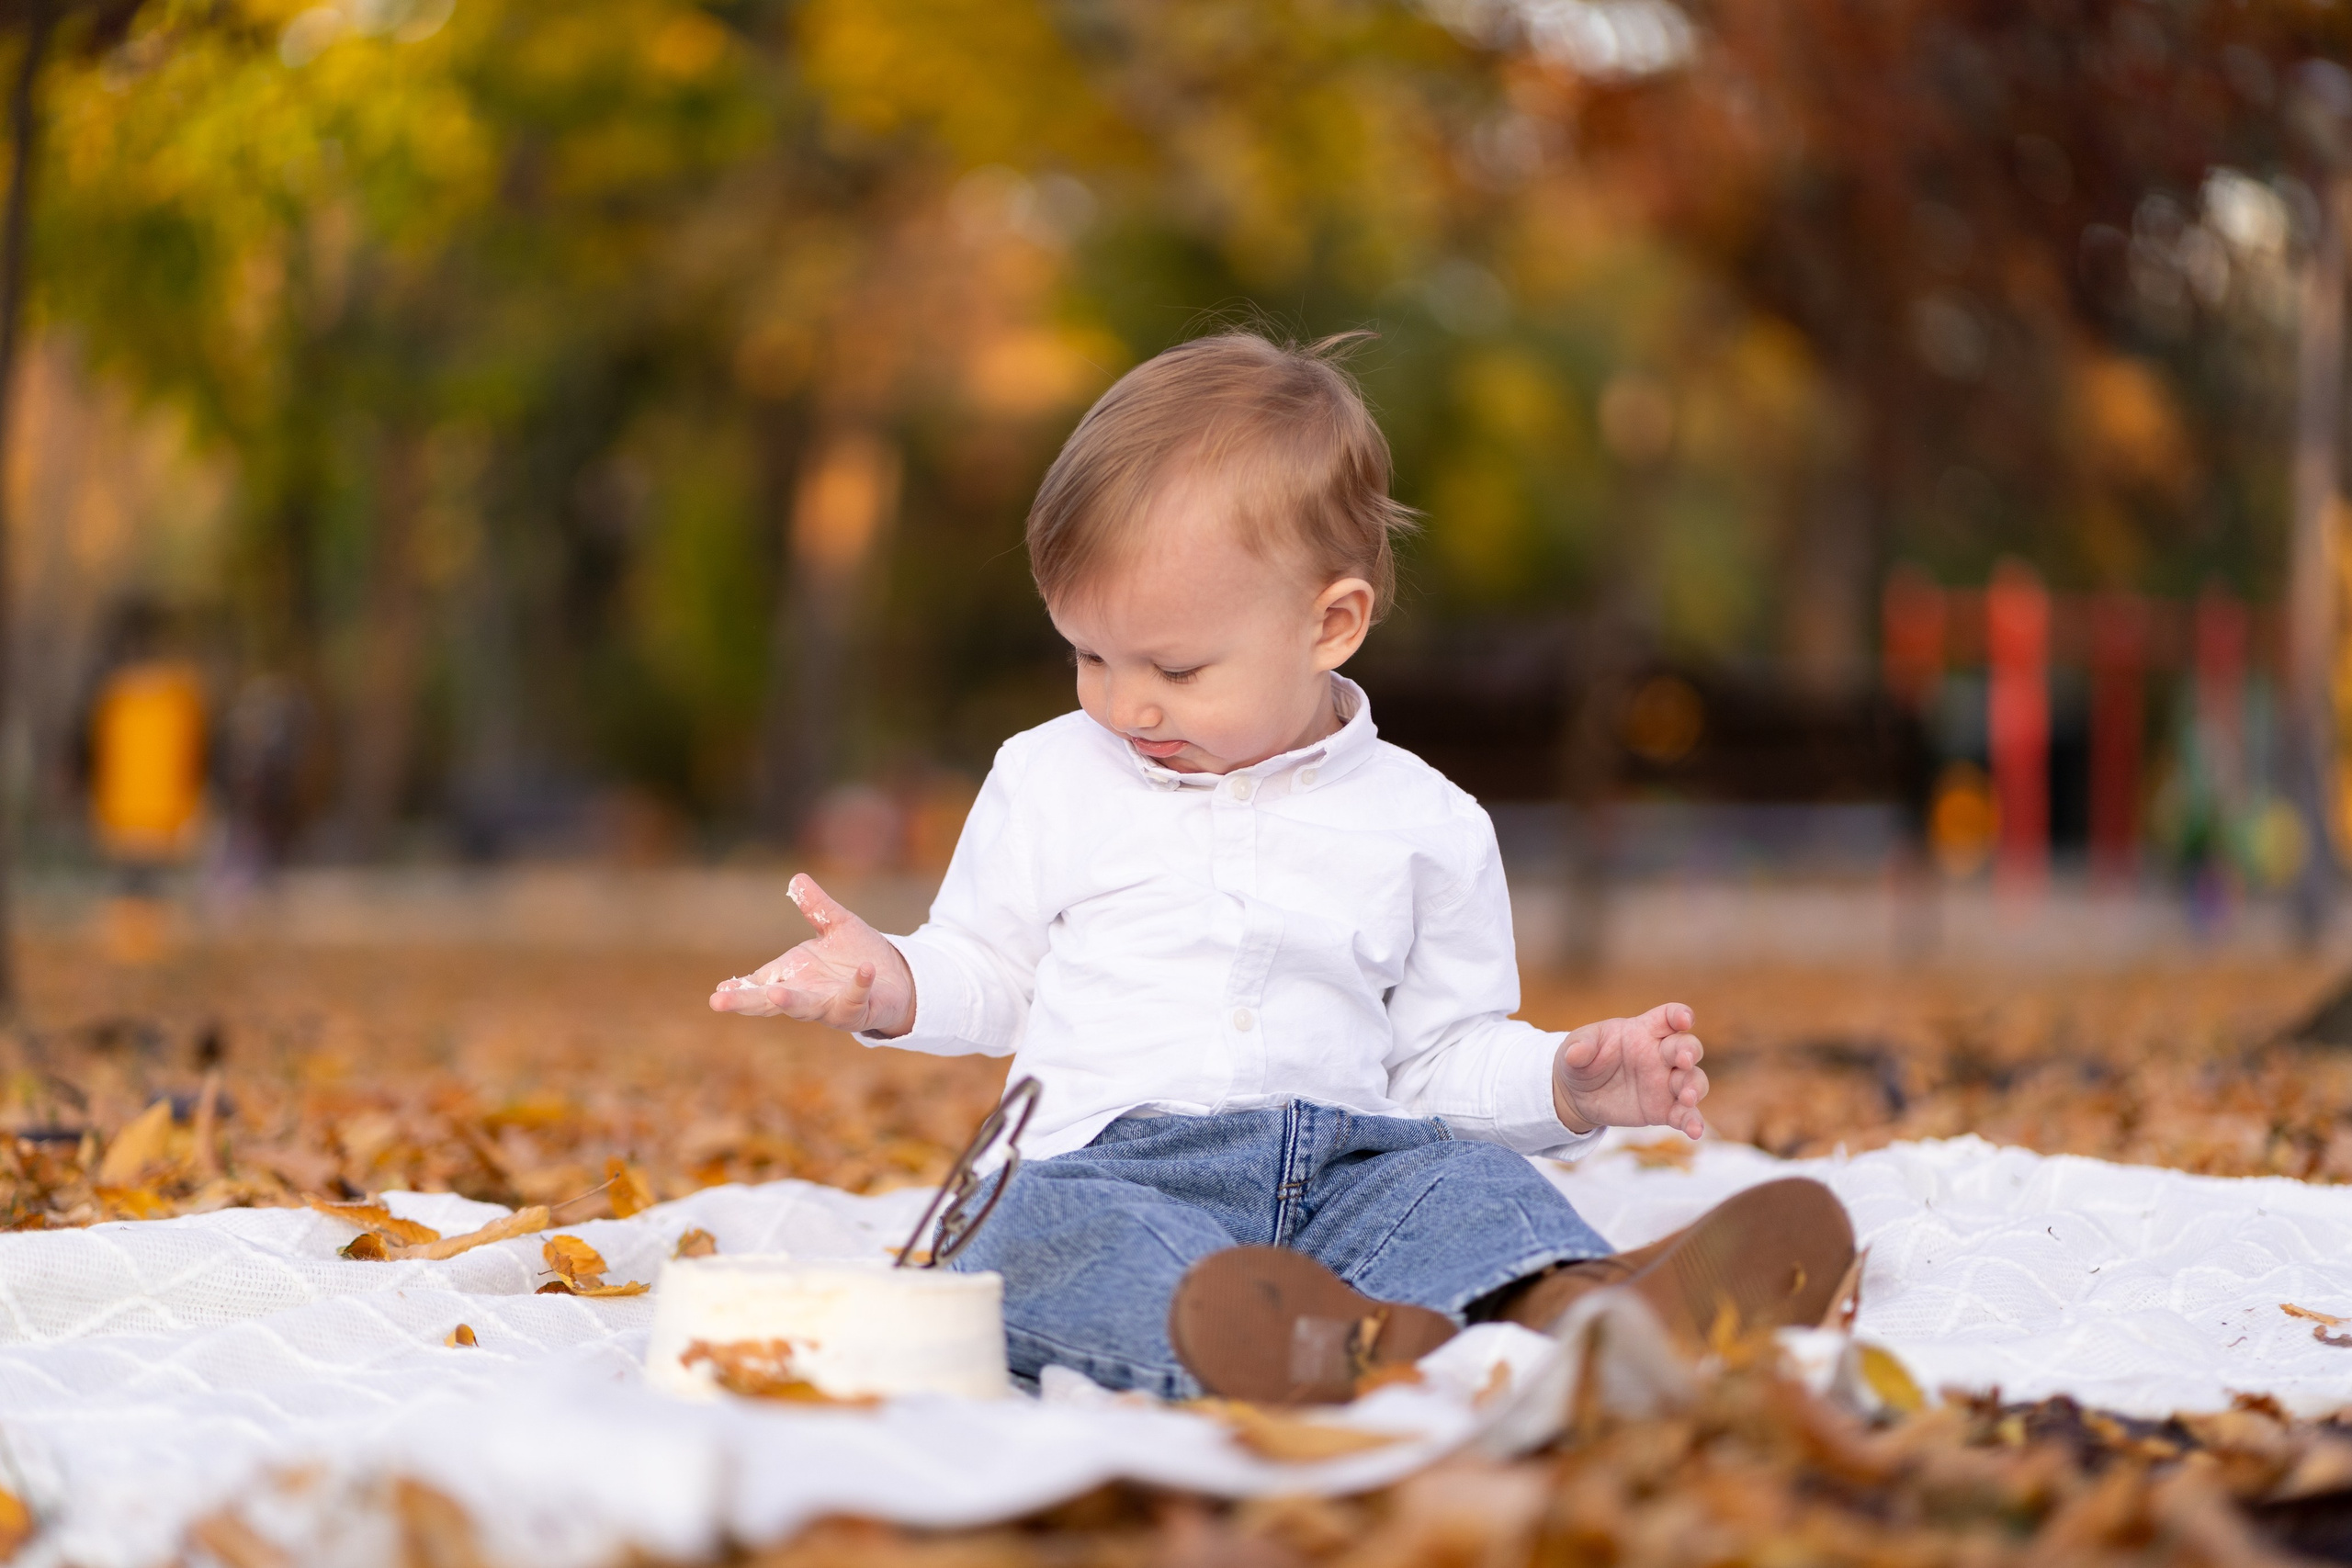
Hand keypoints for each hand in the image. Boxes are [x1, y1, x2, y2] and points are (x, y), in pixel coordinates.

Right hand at [708, 874, 916, 1036]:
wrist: (897, 980)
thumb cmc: (858, 956)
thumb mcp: (836, 926)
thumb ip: (816, 907)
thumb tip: (796, 878)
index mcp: (794, 976)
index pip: (760, 984)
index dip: (740, 988)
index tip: (718, 991)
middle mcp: (807, 995)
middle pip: (771, 1001)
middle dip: (747, 1002)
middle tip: (718, 1002)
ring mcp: (830, 1006)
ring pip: (807, 1009)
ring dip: (792, 1003)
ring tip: (775, 996)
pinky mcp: (859, 1010)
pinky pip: (857, 998)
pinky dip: (860, 985)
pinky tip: (865, 970)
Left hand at [1552, 1003, 1706, 1139]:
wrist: (1578, 1095)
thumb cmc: (1582, 1061)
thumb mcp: (1574, 1049)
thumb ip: (1578, 1047)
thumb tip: (1575, 1053)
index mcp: (1642, 1031)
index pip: (1668, 1017)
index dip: (1680, 1015)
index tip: (1685, 1019)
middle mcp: (1660, 1055)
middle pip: (1687, 1047)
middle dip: (1690, 1051)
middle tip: (1683, 1061)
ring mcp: (1666, 1083)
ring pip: (1693, 1080)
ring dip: (1694, 1087)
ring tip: (1686, 1098)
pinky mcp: (1664, 1109)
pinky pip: (1685, 1114)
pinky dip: (1693, 1121)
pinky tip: (1694, 1130)